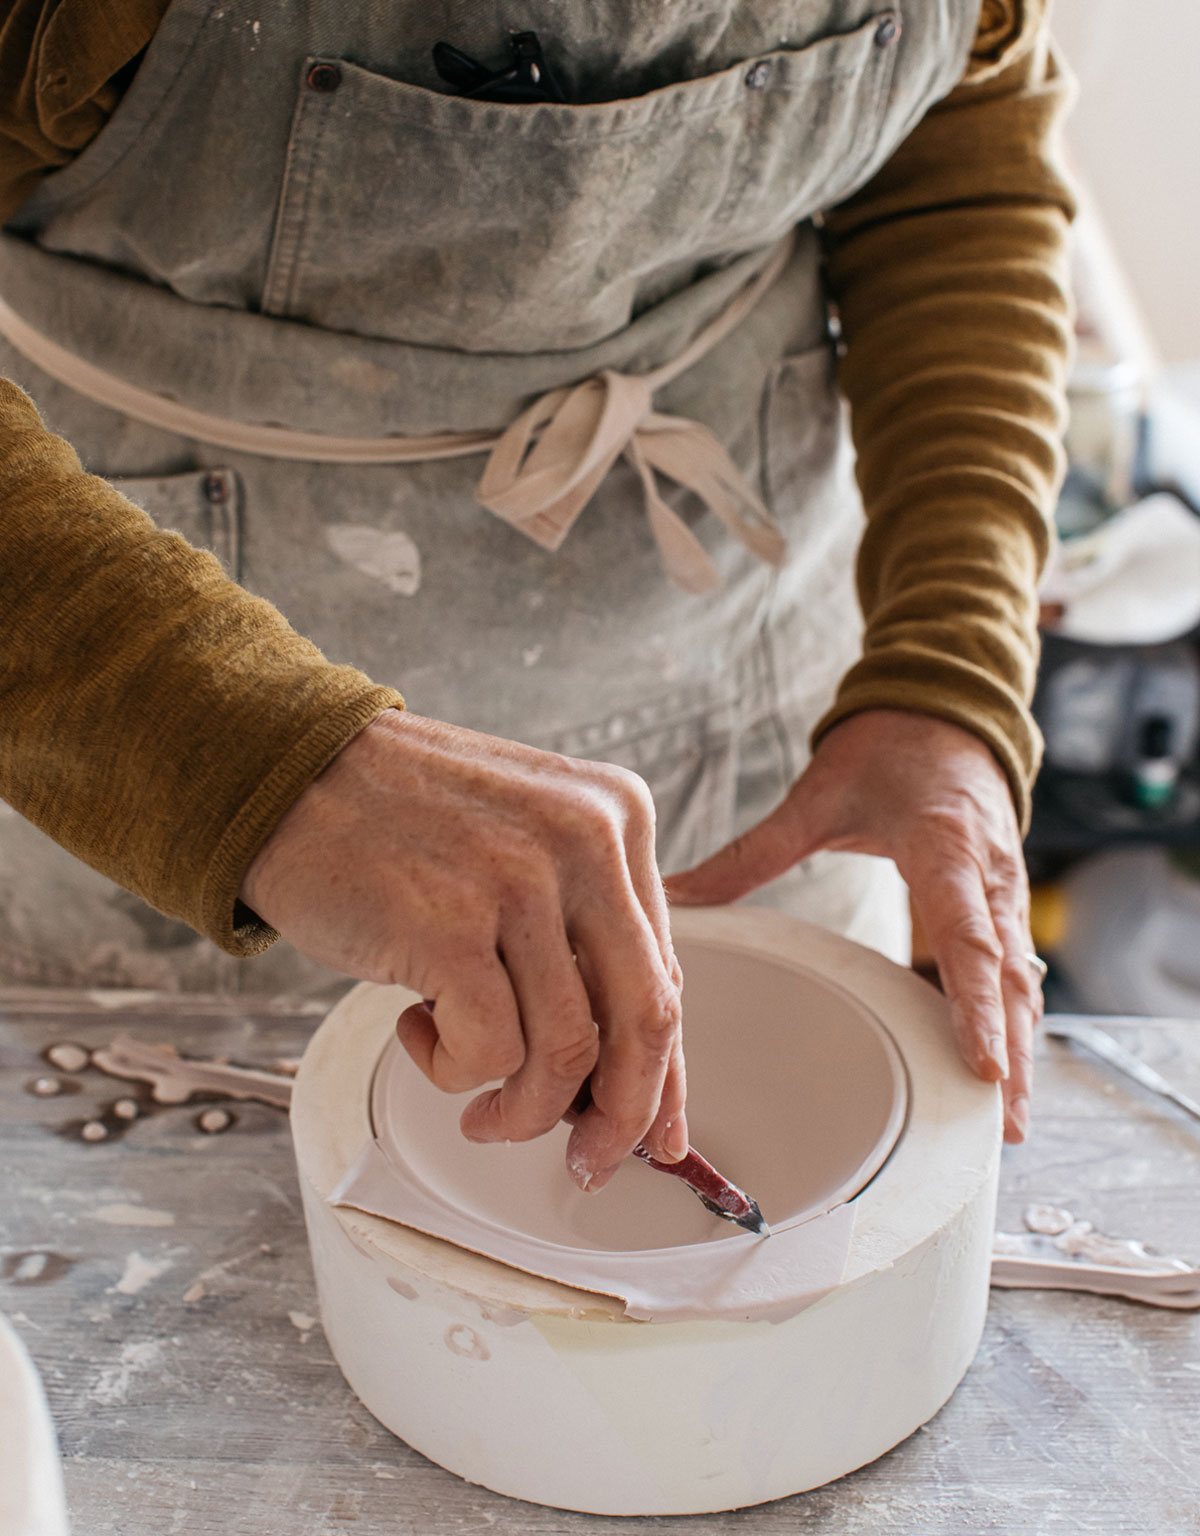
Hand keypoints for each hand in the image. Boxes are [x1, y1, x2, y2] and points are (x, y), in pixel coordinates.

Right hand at [241, 710, 686, 1187]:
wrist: (286, 772)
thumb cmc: (399, 821)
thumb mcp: (523, 840)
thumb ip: (580, 929)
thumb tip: (622, 1068)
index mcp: (617, 816)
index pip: (667, 971)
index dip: (663, 1070)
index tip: (656, 1129)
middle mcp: (585, 840)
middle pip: (645, 1018)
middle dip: (621, 1115)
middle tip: (589, 1160)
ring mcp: (518, 881)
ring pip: (566, 1052)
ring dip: (522, 1107)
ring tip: (478, 1105)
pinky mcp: (449, 927)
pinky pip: (489, 1055)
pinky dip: (456, 1073)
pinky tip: (419, 1034)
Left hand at [664, 709, 1039, 1142]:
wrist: (944, 706)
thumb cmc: (886, 749)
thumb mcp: (816, 796)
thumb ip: (749, 854)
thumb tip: (673, 897)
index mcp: (943, 845)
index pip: (965, 936)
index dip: (973, 1003)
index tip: (980, 1064)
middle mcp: (987, 874)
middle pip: (1006, 977)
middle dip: (1009, 1052)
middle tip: (1005, 1126)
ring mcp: (1004, 889)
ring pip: (1021, 979)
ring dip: (1020, 1048)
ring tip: (1010, 1122)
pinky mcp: (1003, 899)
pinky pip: (1014, 967)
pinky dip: (1013, 1018)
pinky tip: (1004, 1068)